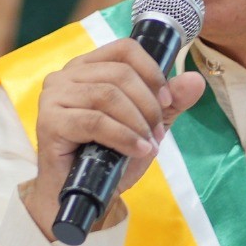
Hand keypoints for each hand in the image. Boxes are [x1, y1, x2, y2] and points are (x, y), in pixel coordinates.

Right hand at [24, 38, 206, 239]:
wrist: (82, 195)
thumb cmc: (108, 157)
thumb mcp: (145, 126)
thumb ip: (169, 103)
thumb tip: (196, 80)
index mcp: (88, 67)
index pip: (125, 50)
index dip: (152, 72)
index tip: (167, 100)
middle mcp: (66, 75)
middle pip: (120, 73)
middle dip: (148, 104)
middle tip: (157, 132)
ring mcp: (53, 96)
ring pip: (108, 95)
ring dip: (137, 122)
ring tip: (147, 144)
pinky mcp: (49, 121)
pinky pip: (95, 121)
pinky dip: (123, 136)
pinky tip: (137, 150)